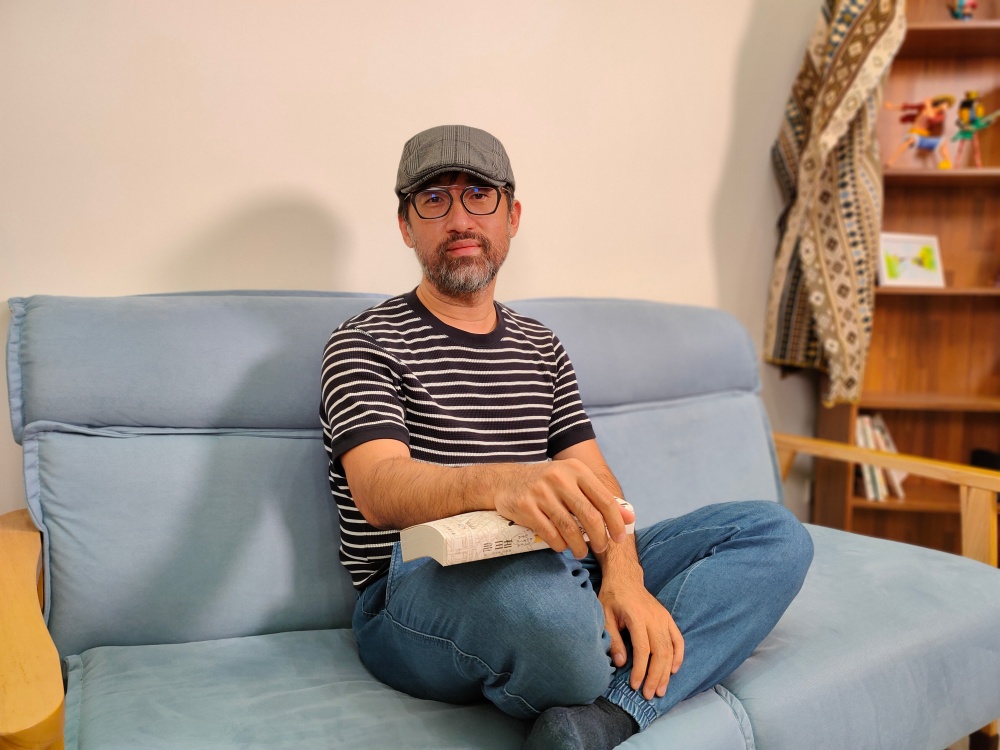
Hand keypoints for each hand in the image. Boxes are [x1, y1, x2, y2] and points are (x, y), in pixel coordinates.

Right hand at [493, 458, 628, 557]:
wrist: (506, 480)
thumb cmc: (548, 484)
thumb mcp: (574, 482)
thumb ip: (601, 498)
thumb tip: (629, 518)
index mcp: (577, 470)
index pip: (605, 500)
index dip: (616, 523)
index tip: (619, 539)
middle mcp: (560, 478)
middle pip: (589, 516)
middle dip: (599, 538)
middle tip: (601, 549)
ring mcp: (541, 492)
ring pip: (570, 528)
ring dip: (579, 546)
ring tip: (581, 553)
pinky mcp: (526, 506)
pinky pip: (550, 533)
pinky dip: (559, 545)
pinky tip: (562, 546)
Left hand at [600, 580, 683, 700]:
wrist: (625, 577)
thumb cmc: (612, 597)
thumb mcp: (604, 615)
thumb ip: (613, 639)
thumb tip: (620, 663)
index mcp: (637, 616)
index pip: (642, 649)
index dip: (640, 670)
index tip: (635, 685)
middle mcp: (654, 618)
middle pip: (660, 652)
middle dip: (655, 676)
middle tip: (649, 694)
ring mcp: (663, 617)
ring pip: (670, 649)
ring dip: (667, 672)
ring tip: (660, 689)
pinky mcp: (668, 618)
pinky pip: (678, 639)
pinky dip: (678, 656)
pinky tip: (673, 670)